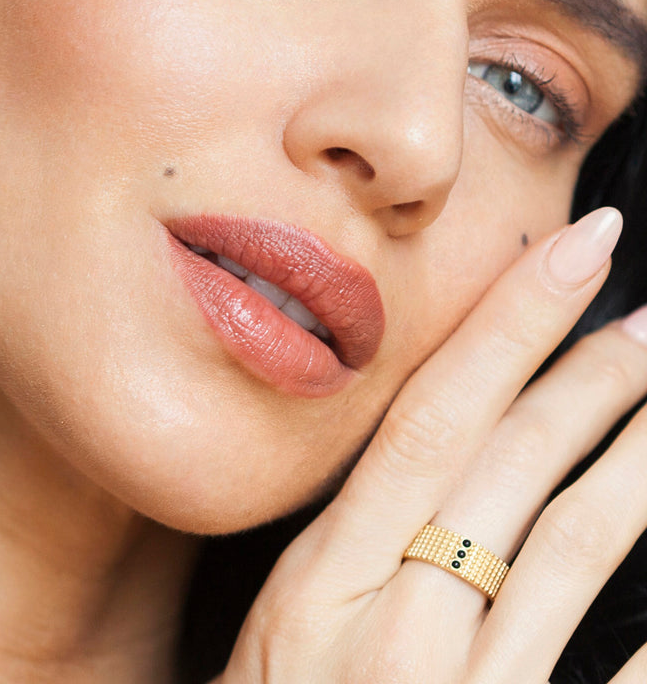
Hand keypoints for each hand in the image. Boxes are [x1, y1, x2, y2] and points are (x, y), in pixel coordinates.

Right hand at [218, 207, 646, 683]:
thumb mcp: (280, 628)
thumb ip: (350, 546)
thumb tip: (435, 454)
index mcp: (321, 577)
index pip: (427, 416)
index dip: (505, 324)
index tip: (568, 250)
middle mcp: (392, 624)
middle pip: (506, 466)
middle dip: (586, 376)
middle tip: (645, 317)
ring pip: (569, 546)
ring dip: (636, 463)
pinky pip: (612, 674)